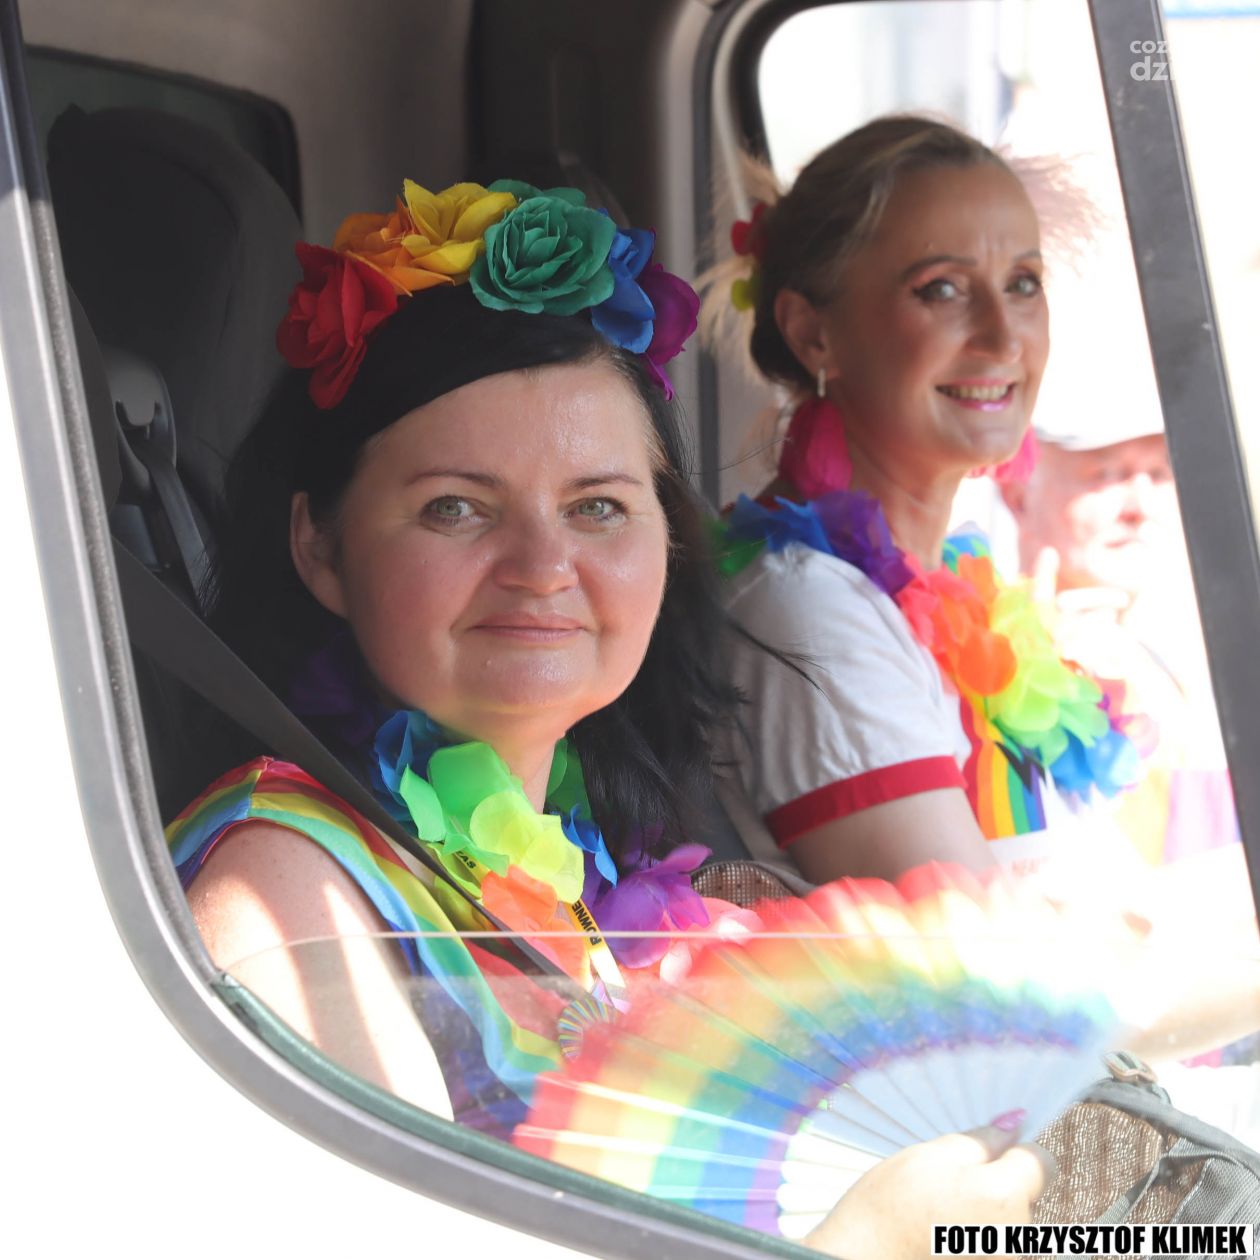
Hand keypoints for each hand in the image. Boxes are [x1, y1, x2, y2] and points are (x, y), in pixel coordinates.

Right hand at [805, 1127, 1055, 1259]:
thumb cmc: (889, 1205)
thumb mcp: (930, 1156)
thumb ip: (980, 1140)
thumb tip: (1014, 1124)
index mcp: (1005, 1196)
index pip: (1042, 1161)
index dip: (1016, 1147)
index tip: (991, 1144)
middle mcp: (1017, 1236)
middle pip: (1023, 1192)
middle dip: (995, 1178)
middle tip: (946, 1177)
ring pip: (1007, 1217)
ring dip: (983, 1207)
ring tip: (937, 1208)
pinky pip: (993, 1241)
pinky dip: (974, 1233)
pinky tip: (939, 1232)